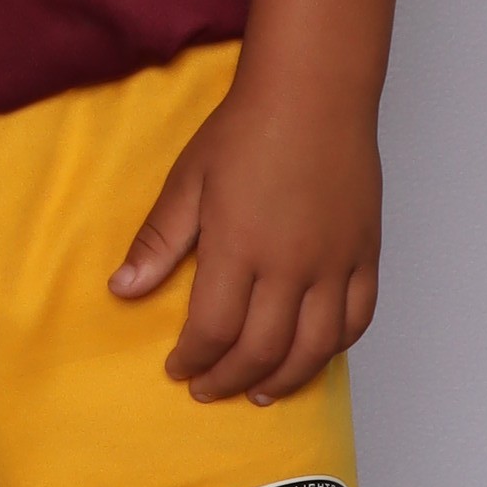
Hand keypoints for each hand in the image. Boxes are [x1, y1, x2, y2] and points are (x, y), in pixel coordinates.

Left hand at [109, 72, 381, 404]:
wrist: (313, 93)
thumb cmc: (245, 130)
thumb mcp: (187, 181)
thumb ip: (158, 242)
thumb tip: (122, 291)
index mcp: (239, 247)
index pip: (214, 330)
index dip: (193, 359)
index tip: (177, 369)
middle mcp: (291, 264)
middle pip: (262, 350)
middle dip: (230, 379)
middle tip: (209, 389)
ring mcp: (334, 262)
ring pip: (315, 347)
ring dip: (284, 379)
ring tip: (260, 394)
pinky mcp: (365, 253)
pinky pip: (357, 318)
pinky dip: (334, 348)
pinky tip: (312, 356)